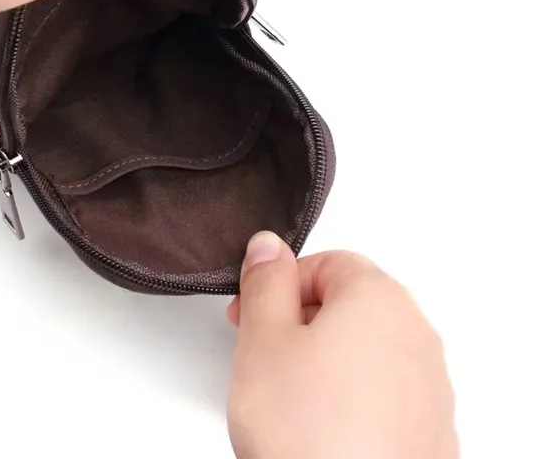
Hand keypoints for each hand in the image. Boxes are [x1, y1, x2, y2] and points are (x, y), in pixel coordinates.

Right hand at [227, 233, 458, 458]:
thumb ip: (265, 282)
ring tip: (287, 399)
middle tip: (262, 354)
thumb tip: (269, 246)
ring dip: (324, 360)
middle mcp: (417, 337)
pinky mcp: (431, 435)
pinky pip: (384, 395)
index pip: (326, 262)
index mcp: (379, 300)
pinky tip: (320, 431)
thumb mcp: (263, 340)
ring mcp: (430, 390)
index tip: (251, 313)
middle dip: (300, 320)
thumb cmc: (305, 433)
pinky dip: (351, 399)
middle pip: (351, 304)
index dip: (280, 283)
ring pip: (366, 351)